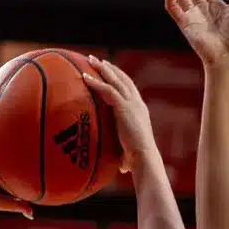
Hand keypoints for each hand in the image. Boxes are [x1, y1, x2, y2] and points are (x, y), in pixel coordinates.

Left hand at [81, 56, 158, 170]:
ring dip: (102, 69)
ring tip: (90, 60)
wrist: (144, 157)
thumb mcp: (131, 152)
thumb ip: (126, 155)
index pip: (129, 89)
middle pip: (123, 79)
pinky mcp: (124, 107)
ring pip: (115, 80)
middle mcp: (137, 103)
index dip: (119, 78)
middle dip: (110, 68)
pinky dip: (96, 82)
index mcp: (140, 110)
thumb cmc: (138, 160)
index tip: (109, 71)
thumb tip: (122, 168)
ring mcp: (131, 103)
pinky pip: (107, 90)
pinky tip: (84, 77)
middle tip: (97, 60)